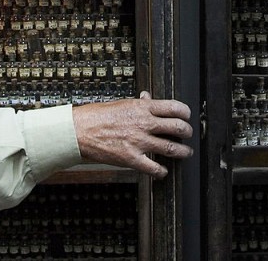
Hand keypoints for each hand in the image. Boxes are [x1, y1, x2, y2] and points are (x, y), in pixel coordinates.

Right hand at [72, 91, 193, 178]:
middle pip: (178, 127)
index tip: (187, 116)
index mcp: (142, 108)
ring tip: (185, 152)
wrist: (79, 131)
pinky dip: (162, 171)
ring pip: (171, 148)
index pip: (174, 107)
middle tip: (188, 135)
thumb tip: (148, 97)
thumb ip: (138, 103)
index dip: (185, 113)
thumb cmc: (97, 115)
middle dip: (187, 132)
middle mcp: (144, 124)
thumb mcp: (121, 103)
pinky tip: (163, 171)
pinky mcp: (131, 159)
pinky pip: (154, 168)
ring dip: (182, 152)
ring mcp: (139, 142)